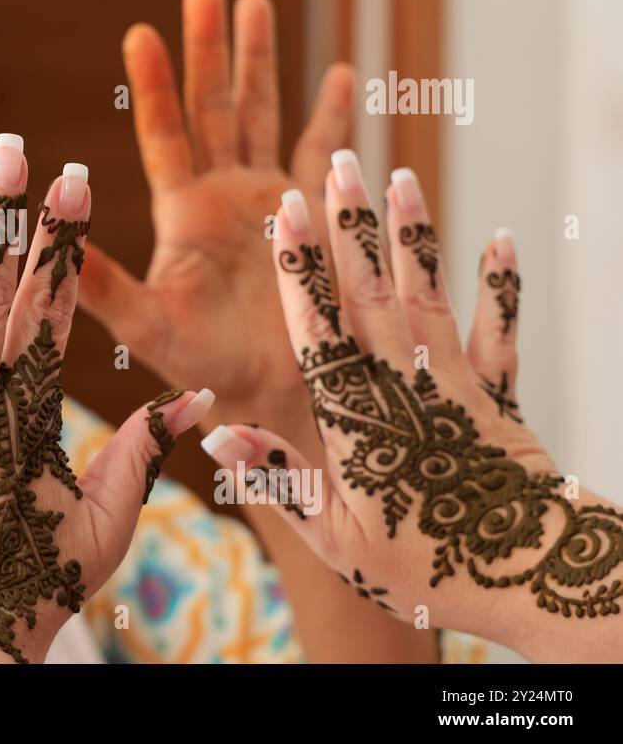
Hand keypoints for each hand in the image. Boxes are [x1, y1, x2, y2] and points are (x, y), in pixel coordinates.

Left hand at [77, 0, 353, 433]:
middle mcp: (224, 196)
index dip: (156, 84)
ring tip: (254, 0)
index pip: (165, 134)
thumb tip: (39, 236)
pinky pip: (326, 153)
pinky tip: (341, 71)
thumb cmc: (207, 368)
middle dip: (209, 47)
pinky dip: (334, 115)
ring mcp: (271, 200)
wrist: (278, 396)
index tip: (141, 32)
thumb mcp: (146, 322)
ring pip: (263, 114)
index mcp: (183, 212)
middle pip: (214, 106)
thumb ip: (97, 281)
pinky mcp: (317, 214)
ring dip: (260, 60)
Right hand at [203, 152, 622, 660]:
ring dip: (412, 235)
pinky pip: (499, 330)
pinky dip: (501, 285)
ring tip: (401, 178)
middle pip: (370, 291)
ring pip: (427, 294)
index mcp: (354, 414)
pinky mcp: (498, 395)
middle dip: (350, 225)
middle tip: (338, 165)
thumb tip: (214, 434)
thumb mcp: (335, 537)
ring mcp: (454, 382)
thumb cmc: (426, 566)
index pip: (318, 325)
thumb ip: (277, 478)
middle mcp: (402, 383)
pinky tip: (503, 239)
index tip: (288, 211)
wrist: (529, 578)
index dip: (300, 267)